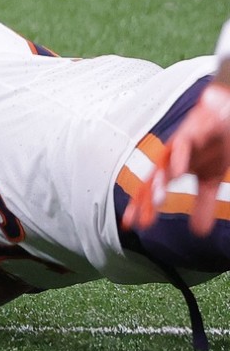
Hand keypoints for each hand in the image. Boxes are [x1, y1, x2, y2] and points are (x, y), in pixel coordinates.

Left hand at [122, 82, 229, 235]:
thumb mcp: (210, 180)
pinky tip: (178, 171)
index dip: (141, 206)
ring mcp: (180, 143)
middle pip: (152, 178)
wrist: (224, 119)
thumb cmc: (212, 148)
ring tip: (156, 199)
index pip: (151, 189)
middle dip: (145, 198)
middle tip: (139, 218)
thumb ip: (203, 204)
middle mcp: (170, 156)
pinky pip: (184, 144)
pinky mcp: (194, 131)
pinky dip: (180, 157)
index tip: (131, 225)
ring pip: (164, 161)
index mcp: (172, 168)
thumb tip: (199, 232)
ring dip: (160, 180)